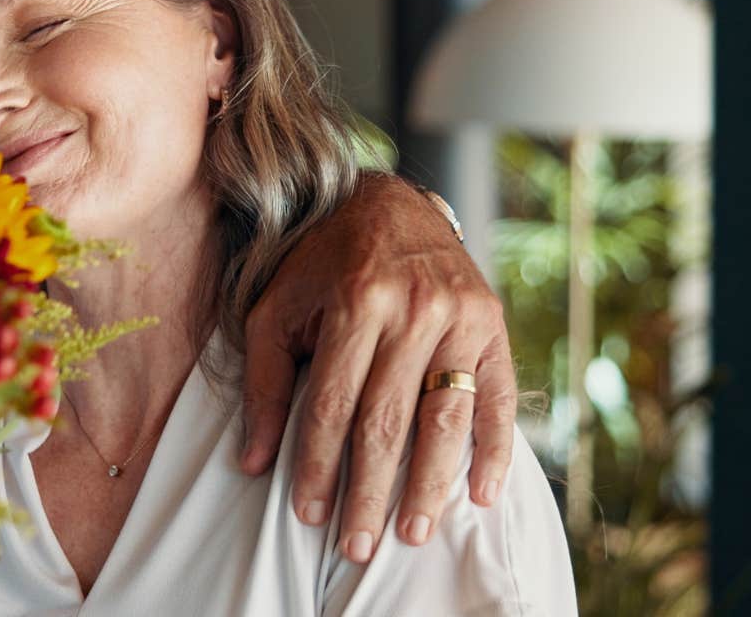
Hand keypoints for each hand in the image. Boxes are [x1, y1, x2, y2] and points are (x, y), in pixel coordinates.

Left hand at [238, 172, 514, 562]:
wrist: (390, 203)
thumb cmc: (320, 263)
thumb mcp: (276, 307)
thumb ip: (264, 382)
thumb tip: (253, 462)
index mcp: (355, 302)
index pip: (332, 405)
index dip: (319, 465)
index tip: (309, 514)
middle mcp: (413, 310)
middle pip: (388, 421)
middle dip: (370, 492)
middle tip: (358, 546)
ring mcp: (460, 316)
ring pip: (445, 418)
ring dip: (430, 485)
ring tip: (413, 533)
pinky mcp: (493, 324)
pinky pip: (497, 398)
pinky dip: (494, 450)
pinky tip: (480, 495)